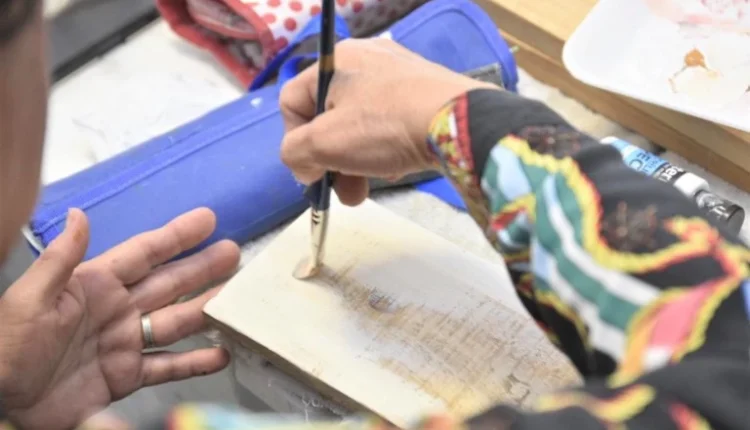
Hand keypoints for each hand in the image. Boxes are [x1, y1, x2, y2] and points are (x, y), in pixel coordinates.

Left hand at [0, 208, 239, 429]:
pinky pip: (168, 367)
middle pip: (170, 284)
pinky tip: (221, 354)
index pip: (144, 254)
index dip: (176, 236)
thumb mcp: (30, 299)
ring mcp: (124, 343)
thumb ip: (60, 260)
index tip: (208, 219)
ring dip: (207, 309)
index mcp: (95, 284)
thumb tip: (79, 214)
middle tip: (235, 254)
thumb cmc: (9, 346)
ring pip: (176, 321)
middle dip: (202, 268)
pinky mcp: (126, 377)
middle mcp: (117, 309)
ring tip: (238, 299)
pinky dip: (195, 362)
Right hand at [279, 38, 494, 205]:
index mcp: (334, 61)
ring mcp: (398, 73)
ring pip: (360, 123)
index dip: (294, 142)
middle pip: (329, 117)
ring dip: (357, 161)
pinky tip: (397, 166)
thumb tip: (303, 164)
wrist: (458, 123)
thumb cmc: (384, 127)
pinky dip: (386, 147)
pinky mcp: (424, 89)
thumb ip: (295, 153)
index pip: (293, 102)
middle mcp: (365, 59)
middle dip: (331, 162)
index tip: (313, 172)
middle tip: (343, 193)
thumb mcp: (324, 143)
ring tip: (369, 188)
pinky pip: (390, 121)